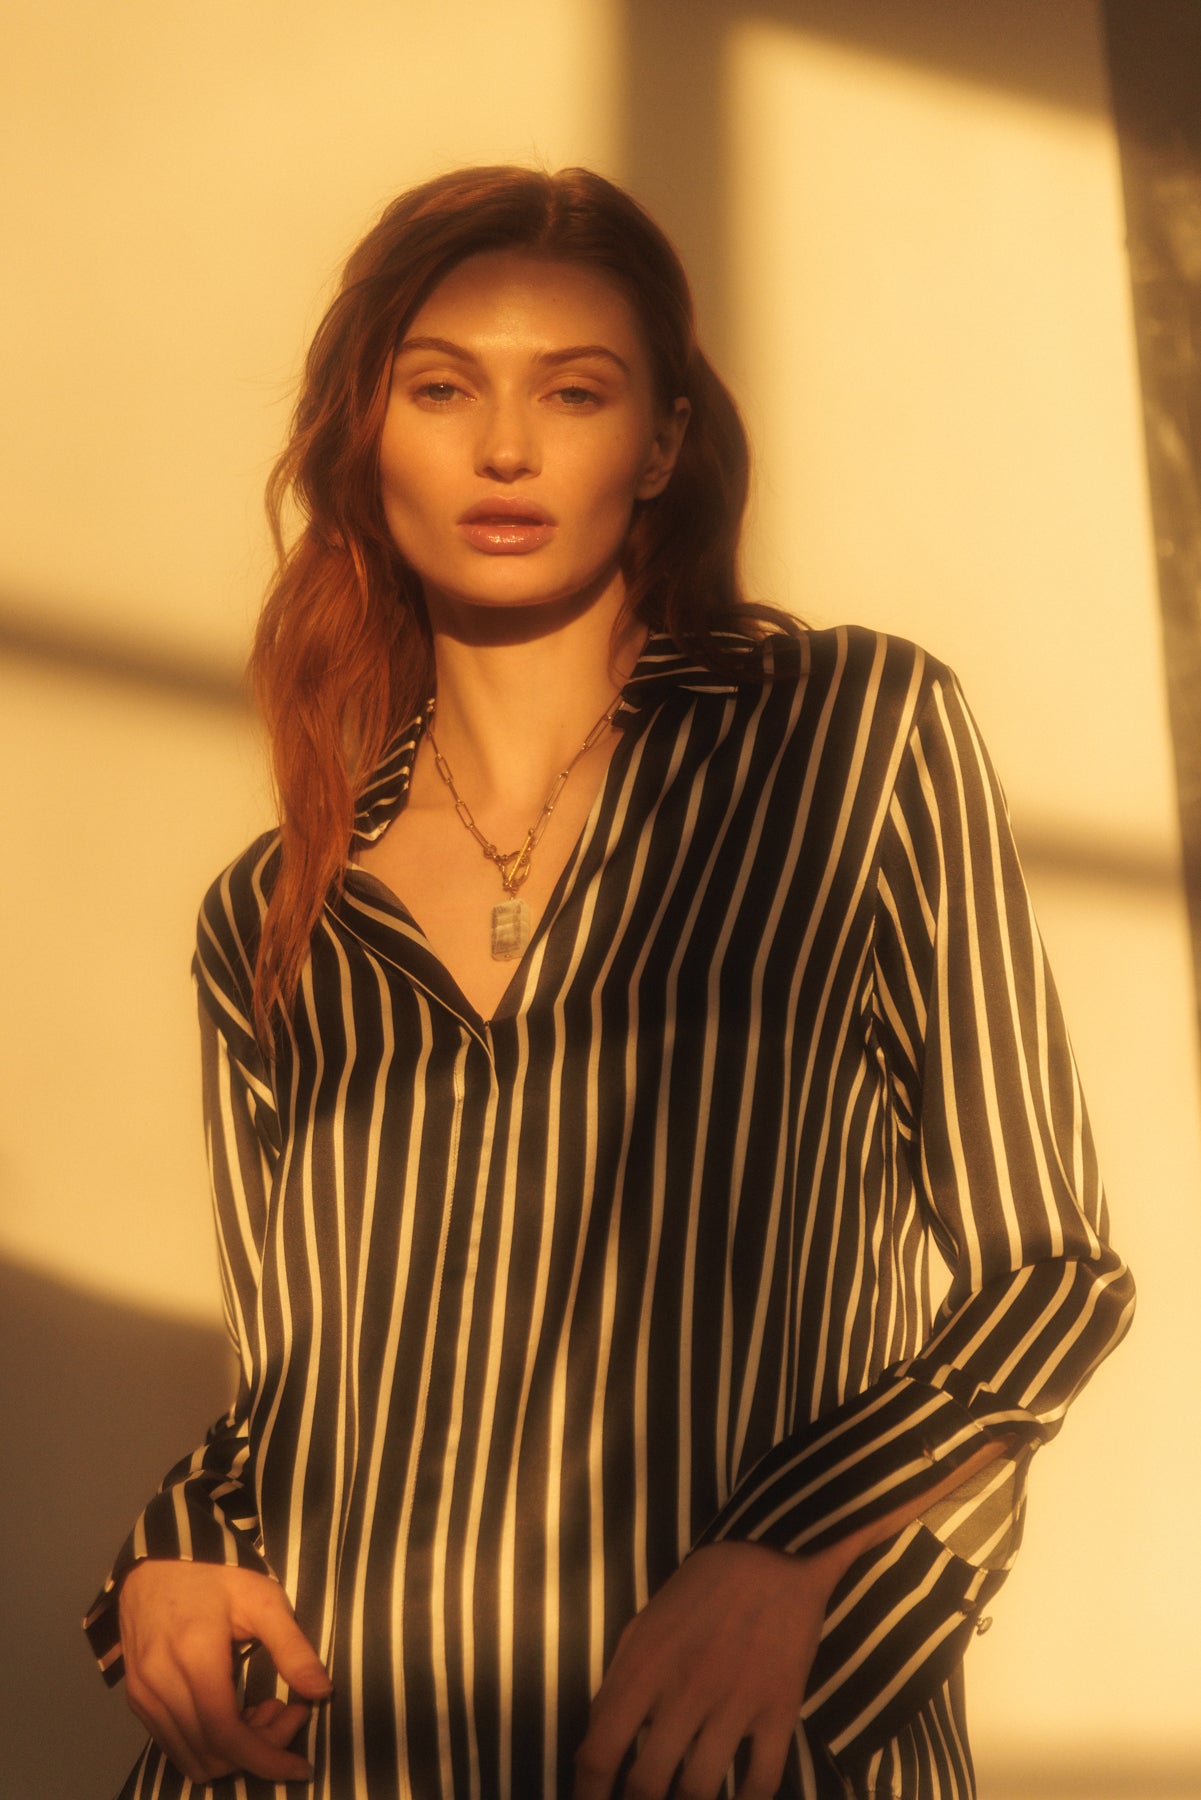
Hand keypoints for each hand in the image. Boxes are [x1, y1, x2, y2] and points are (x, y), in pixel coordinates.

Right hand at [118, 1559, 331, 1784]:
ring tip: (262, 1709)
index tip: (301, 1767)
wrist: (157, 1557)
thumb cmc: (215, 1572)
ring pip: (190, 1756)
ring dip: (233, 1750)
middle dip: (259, 1749)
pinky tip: (233, 1710)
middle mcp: (159, 1684)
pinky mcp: (136, 1698)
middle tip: (288, 1712)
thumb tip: (322, 1692)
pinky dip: (208, 1743)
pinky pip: (173, 1743)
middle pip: (211, 1752)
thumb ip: (292, 1647)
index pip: (227, 1734)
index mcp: (194, 1657)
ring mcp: (142, 1694)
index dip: (266, 1759)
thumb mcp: (262, 1598)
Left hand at [573, 1540, 838, 1799]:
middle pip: (646, 1785)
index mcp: (643, 1667)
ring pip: (699, 1791)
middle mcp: (684, 1690)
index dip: (587, 1796)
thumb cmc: (699, 1590)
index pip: (599, 1752)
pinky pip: (762, 1780)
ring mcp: (734, 1702)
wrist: (772, 1553)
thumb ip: (620, 1684)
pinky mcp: (779, 1708)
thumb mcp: (644, 1626)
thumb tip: (598, 1744)